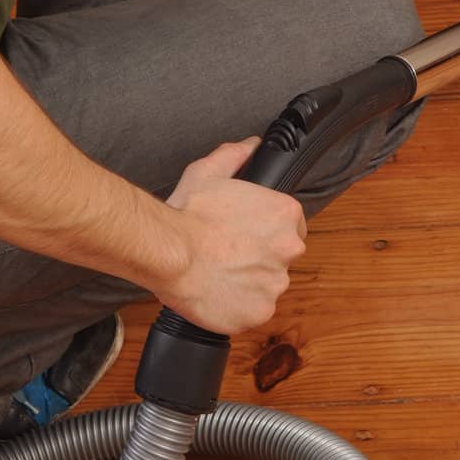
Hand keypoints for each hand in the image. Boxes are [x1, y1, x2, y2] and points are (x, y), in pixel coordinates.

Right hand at [160, 138, 307, 332]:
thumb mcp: (210, 171)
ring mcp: (275, 284)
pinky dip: (238, 305)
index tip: (247, 234)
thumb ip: (235, 156)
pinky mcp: (259, 313)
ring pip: (267, 285)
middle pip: (281, 256)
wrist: (168, 252)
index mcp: (285, 215)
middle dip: (259, 256)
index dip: (267, 230)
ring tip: (219, 272)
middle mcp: (288, 249)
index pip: (291, 226)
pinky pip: (253, 310)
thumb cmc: (188, 214)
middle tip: (229, 253)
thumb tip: (250, 146)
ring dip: (249, 282)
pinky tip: (218, 292)